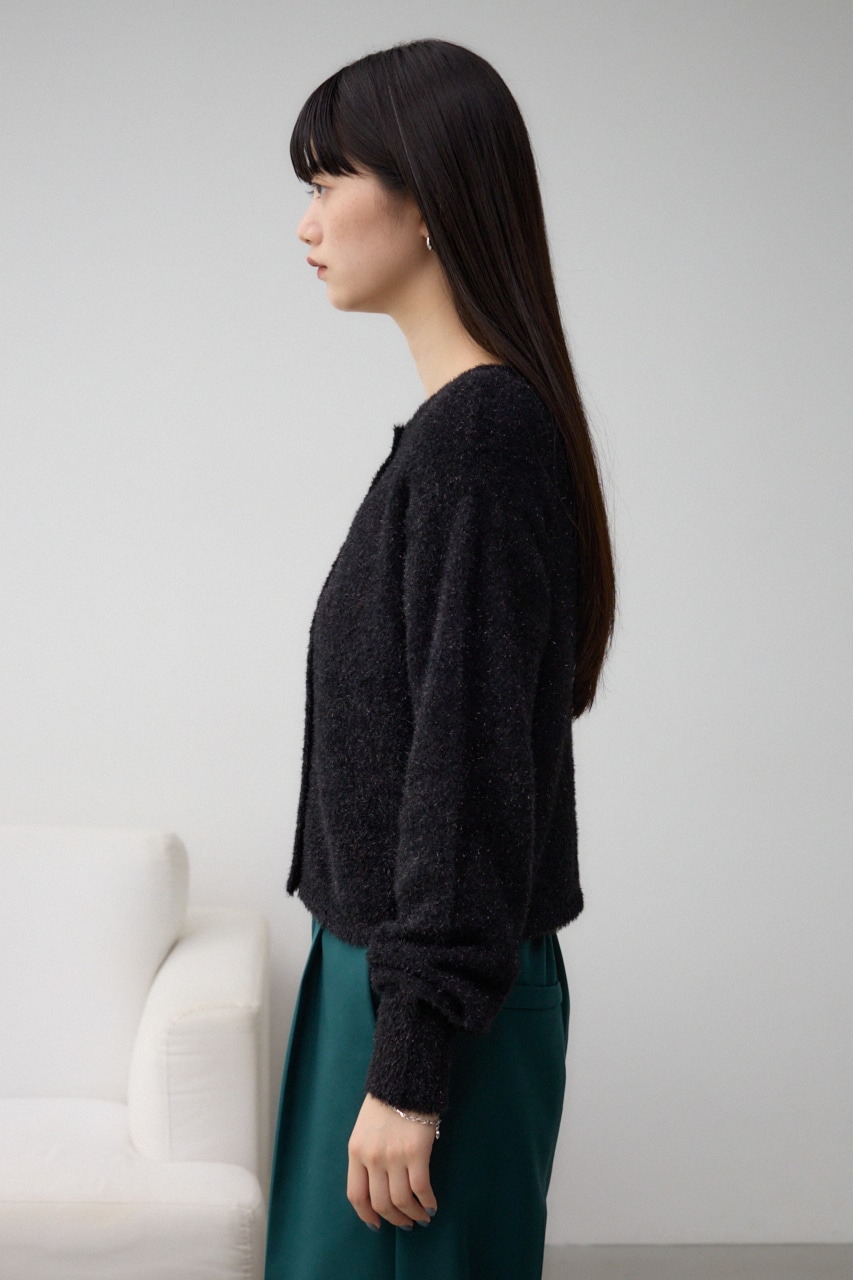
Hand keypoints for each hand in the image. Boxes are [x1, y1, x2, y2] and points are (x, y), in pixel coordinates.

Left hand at [347, 1091, 438, 1229]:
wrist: (405, 1078)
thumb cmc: (387, 1101)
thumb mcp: (365, 1129)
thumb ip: (367, 1154)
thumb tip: (379, 1184)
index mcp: (356, 1151)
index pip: (356, 1195)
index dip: (366, 1215)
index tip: (376, 1224)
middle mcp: (372, 1158)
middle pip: (381, 1203)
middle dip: (394, 1219)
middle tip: (406, 1224)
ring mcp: (394, 1156)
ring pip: (401, 1201)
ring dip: (412, 1215)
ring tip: (421, 1217)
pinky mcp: (416, 1152)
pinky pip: (420, 1188)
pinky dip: (427, 1202)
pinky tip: (432, 1205)